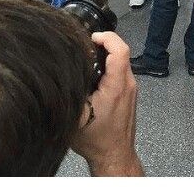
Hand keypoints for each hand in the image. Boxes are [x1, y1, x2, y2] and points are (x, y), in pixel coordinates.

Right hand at [71, 32, 142, 175]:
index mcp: (117, 86)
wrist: (114, 155)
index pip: (121, 50)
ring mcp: (131, 88)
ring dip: (107, 56)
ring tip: (88, 58)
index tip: (92, 37)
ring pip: (122, 62)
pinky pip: (122, 71)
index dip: (107, 38)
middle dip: (104, 44)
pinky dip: (109, 66)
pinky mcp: (129, 93)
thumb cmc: (97, 139)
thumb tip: (61, 74)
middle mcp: (129, 84)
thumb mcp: (76, 116)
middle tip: (86, 46)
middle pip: (122, 52)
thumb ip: (72, 92)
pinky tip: (94, 74)